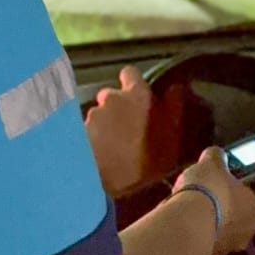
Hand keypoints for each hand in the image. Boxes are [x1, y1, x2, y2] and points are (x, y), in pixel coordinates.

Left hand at [86, 67, 193, 197]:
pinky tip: (101, 154)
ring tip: (114, 147)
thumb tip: (176, 88)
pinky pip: (87, 129)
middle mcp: (111, 97)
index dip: (133, 83)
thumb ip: (173, 108)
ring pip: (100, 114)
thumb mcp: (171, 136)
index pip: (130, 73)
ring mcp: (92, 114)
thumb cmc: (145, 159)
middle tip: (129, 130)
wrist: (106, 181)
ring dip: (105, 125)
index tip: (138, 96)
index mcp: (137, 94)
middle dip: (118, 108)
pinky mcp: (78, 130)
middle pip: (113, 96)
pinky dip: (93, 138)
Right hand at [174, 147, 254, 254]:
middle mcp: (247, 234)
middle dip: (218, 208)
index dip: (230, 189)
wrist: (188, 221)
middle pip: (232, 217)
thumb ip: (217, 158)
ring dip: (204, 221)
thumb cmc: (209, 189)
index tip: (215, 183)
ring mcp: (226, 250)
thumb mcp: (212, 163)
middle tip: (200, 194)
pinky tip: (179, 220)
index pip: (246, 198)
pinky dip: (192, 231)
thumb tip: (216, 154)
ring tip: (185, 207)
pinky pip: (199, 240)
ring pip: (215, 231)